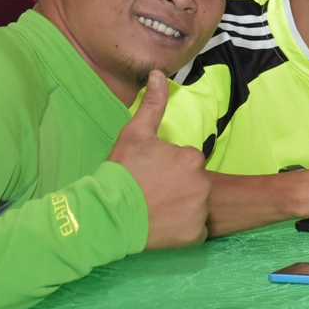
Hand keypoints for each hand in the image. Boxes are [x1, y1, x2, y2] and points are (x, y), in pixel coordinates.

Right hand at [110, 71, 210, 249]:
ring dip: (180, 208)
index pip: (187, 163)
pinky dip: (182, 230)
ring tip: (154, 210)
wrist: (106, 214)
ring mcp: (200, 210)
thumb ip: (152, 105)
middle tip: (151, 194)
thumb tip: (159, 74)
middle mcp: (202, 183)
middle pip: (194, 184)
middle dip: (177, 188)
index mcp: (192, 157)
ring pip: (195, 206)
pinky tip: (162, 226)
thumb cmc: (120, 173)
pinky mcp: (196, 235)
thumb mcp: (135, 134)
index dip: (168, 169)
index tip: (150, 176)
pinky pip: (194, 230)